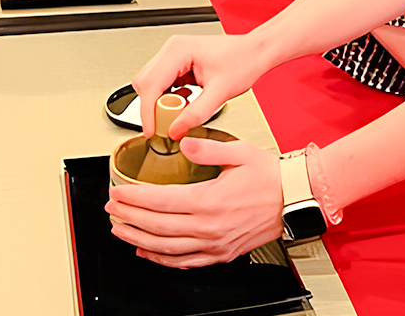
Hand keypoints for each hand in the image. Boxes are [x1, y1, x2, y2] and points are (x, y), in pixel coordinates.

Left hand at [107, 135, 283, 267]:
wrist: (294, 200)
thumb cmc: (270, 177)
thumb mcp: (239, 153)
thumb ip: (207, 149)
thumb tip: (184, 143)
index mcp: (210, 201)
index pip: (160, 202)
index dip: (134, 198)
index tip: (117, 193)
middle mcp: (209, 227)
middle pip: (157, 226)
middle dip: (129, 217)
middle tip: (111, 209)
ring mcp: (214, 244)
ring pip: (166, 248)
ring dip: (138, 239)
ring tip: (120, 230)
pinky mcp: (221, 253)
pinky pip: (185, 262)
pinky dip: (162, 259)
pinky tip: (148, 252)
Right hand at [133, 32, 276, 138]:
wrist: (255, 52)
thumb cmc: (243, 61)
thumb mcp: (221, 92)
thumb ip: (196, 113)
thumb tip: (175, 130)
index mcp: (179, 50)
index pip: (151, 84)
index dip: (147, 111)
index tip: (151, 130)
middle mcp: (172, 49)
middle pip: (146, 83)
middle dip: (153, 107)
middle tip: (169, 122)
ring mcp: (174, 55)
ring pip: (152, 84)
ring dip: (161, 102)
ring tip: (182, 111)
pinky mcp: (178, 63)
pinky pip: (162, 84)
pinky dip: (169, 97)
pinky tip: (186, 102)